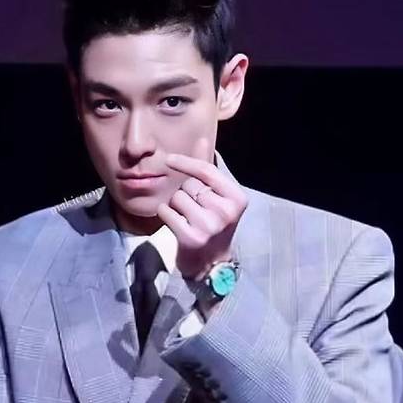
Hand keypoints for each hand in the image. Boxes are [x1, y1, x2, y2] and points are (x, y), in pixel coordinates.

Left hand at [156, 137, 247, 279]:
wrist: (210, 263)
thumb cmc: (213, 224)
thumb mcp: (218, 197)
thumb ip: (208, 169)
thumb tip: (202, 139)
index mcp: (236, 198)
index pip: (206, 170)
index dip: (186, 162)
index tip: (169, 159)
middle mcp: (225, 211)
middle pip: (189, 184)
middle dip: (185, 192)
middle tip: (194, 210)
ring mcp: (208, 226)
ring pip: (176, 197)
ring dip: (175, 205)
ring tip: (186, 218)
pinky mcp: (190, 238)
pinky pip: (166, 211)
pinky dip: (165, 215)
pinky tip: (176, 225)